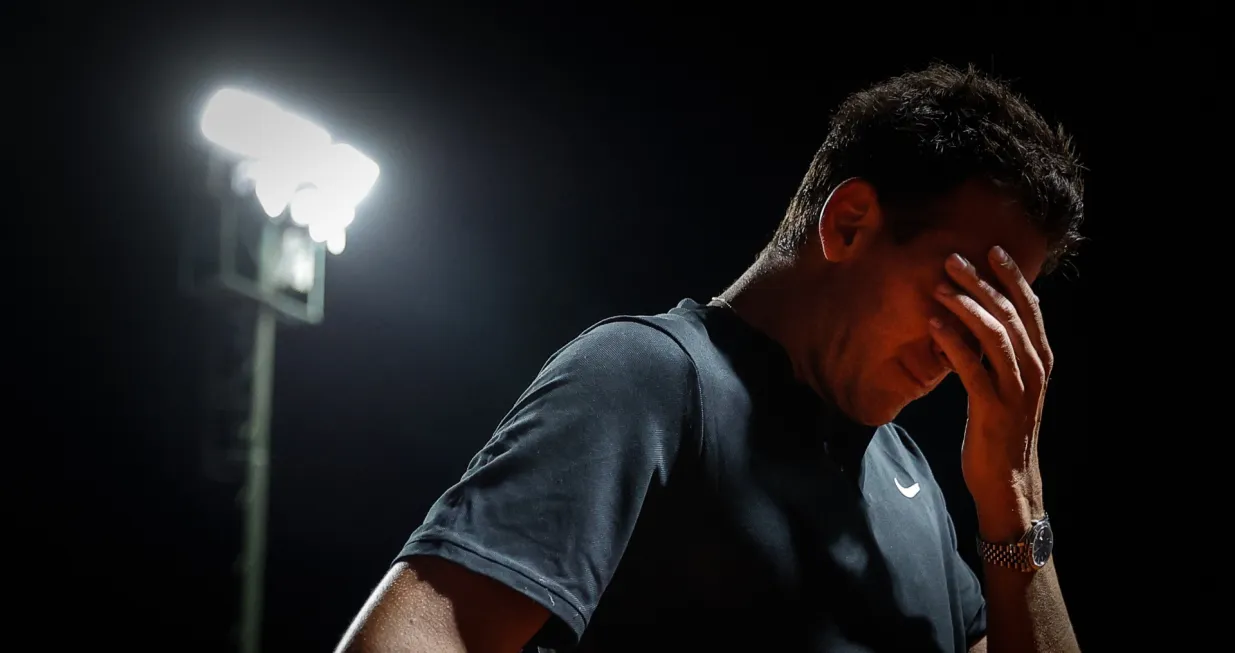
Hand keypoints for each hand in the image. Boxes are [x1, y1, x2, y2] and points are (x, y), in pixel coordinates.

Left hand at [929, 246, 1051, 540]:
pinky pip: (972, 368)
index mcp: (1040, 360)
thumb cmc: (1000, 428)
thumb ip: (999, 353)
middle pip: (1010, 315)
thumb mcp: (1006, 384)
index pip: (1030, 308)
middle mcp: (1034, 370)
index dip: (1013, 277)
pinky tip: (933, 324)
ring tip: (940, 285)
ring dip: (966, 306)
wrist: (1007, 480)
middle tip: (952, 259)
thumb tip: (979, 316)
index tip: (992, 249)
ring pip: (995, 336)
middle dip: (982, 283)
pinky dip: (953, 343)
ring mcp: (1016, 389)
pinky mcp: (993, 408)